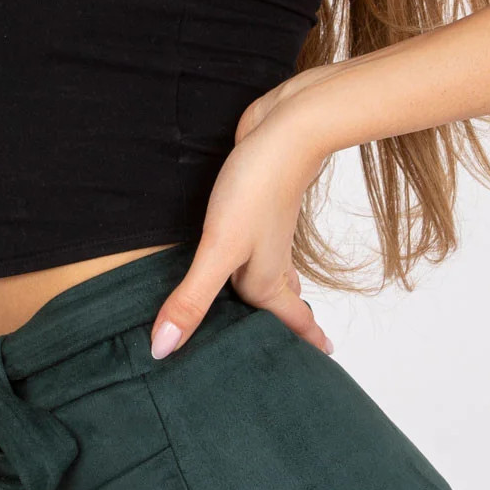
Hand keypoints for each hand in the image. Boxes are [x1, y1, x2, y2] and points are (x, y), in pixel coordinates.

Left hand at [149, 78, 334, 360]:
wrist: (287, 129)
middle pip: (280, 303)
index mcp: (265, 279)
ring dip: (271, 294)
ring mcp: (264, 233)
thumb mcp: (219, 249)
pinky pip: (256, 246)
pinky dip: (254, 262)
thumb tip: (164, 349)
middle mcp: (269, 260)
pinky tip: (243, 255)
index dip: (304, 343)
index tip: (324, 360)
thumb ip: (192, 299)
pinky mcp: (253, 208)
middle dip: (286, 327)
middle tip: (293, 350)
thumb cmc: (258, 188)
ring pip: (271, 274)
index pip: (288, 322)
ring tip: (267, 312)